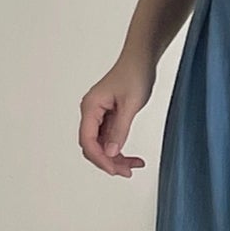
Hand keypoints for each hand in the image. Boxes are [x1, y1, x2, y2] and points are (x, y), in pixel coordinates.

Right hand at [79, 55, 155, 176]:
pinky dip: (119, 148)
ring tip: (134, 166)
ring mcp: (99, 115)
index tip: (116, 170)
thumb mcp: (131, 104)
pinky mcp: (108, 116)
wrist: (141, 59)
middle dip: (108, 161)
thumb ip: (120, 129)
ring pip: (101, 145)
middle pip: (92, 146)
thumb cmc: (135, 74)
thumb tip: (110, 152)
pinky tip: (133, 157)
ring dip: (115, 158)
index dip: (100, 159)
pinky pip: (109, 138)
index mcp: (90, 107)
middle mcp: (91, 112)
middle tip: (127, 172)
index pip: (88, 141)